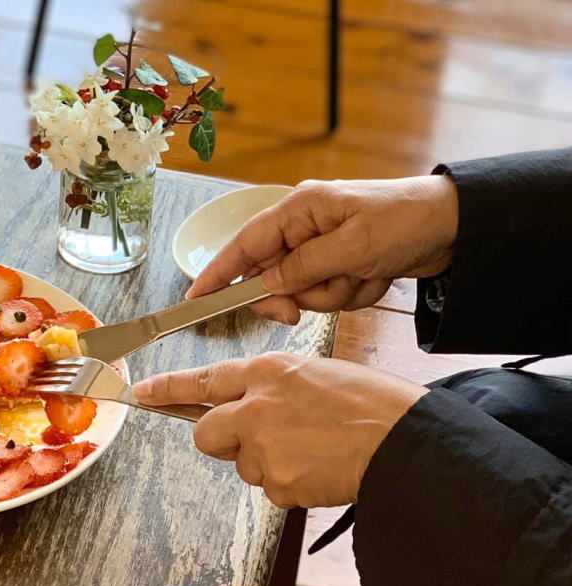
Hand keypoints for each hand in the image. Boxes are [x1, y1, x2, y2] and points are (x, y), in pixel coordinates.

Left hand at [133, 352, 425, 507]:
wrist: (408, 441)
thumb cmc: (372, 404)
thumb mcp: (316, 373)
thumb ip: (274, 387)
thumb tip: (251, 404)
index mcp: (268, 372)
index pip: (204, 379)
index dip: (168, 389)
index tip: (143, 394)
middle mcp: (256, 406)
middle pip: (206, 434)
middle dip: (223, 441)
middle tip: (257, 441)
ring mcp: (264, 447)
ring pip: (244, 465)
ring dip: (269, 463)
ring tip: (314, 451)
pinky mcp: (279, 482)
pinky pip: (272, 488)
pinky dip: (292, 485)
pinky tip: (321, 470)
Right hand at [188, 176, 458, 324]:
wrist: (455, 227)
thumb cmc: (404, 221)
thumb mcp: (351, 247)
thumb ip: (302, 268)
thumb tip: (265, 286)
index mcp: (298, 209)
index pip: (243, 244)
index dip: (217, 272)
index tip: (197, 299)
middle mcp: (303, 227)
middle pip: (270, 275)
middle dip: (294, 294)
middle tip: (303, 309)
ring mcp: (322, 248)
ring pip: (302, 291)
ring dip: (332, 295)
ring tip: (363, 276)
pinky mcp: (340, 264)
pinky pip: (328, 295)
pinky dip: (351, 295)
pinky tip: (373, 278)